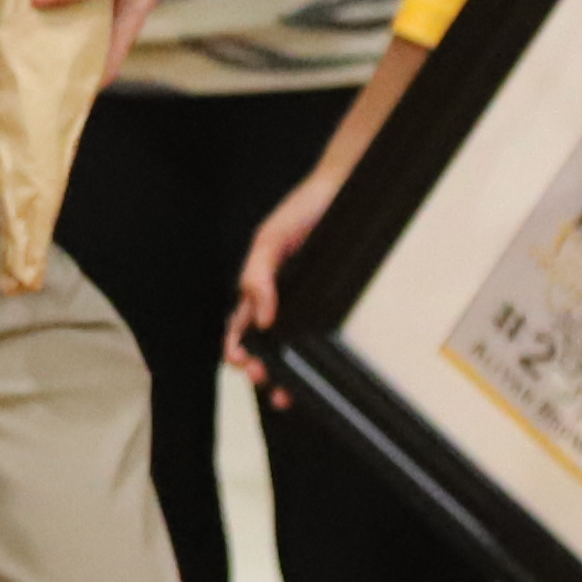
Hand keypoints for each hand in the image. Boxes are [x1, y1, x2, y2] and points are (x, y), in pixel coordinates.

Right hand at [227, 106, 370, 372]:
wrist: (344, 191)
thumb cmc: (303, 211)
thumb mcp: (269, 240)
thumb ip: (257, 275)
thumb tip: (260, 320)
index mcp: (262, 289)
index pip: (243, 329)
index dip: (237, 348)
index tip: (240, 361)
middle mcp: (286, 302)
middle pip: (268, 346)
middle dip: (262, 368)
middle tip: (264, 378)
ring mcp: (313, 306)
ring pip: (297, 349)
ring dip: (290, 372)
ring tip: (289, 390)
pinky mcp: (338, 305)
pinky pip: (328, 335)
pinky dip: (322, 357)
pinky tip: (322, 369)